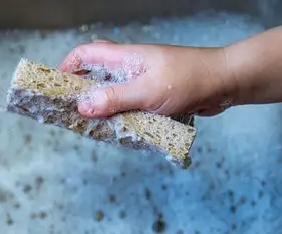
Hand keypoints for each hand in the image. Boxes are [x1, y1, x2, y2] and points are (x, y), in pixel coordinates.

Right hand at [60, 40, 236, 117]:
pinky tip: (122, 133)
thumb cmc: (189, 80)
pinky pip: (132, 107)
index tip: (55, 88)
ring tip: (95, 129)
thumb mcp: (146, 92)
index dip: (68, 67)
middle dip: (82, 94)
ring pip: (115, 95)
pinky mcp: (156, 97)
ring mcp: (144, 82)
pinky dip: (124, 118)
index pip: (86, 53)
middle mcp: (132, 68)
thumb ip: (114, 99)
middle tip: (72, 116)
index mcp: (126, 58)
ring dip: (105, 110)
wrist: (225, 83)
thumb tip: (82, 105)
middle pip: (97, 76)